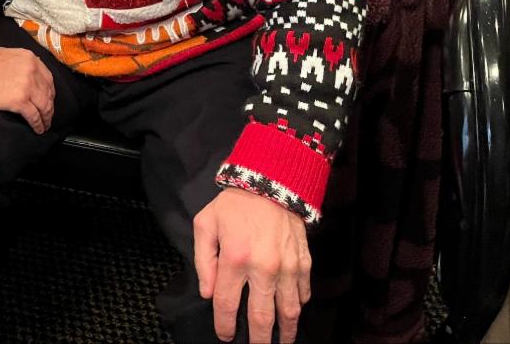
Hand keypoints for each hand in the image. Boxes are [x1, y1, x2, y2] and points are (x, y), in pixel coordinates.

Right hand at [0, 47, 54, 132]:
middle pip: (48, 91)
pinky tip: (38, 129)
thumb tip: (29, 64)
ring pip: (45, 105)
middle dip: (49, 105)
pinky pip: (34, 115)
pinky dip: (38, 124)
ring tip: (45, 124)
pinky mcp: (20, 101)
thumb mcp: (2, 53)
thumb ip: (19, 59)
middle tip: (48, 113)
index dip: (49, 90)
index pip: (47, 76)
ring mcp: (27, 86)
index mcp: (28, 57)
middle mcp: (31, 70)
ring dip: (46, 117)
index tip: (48, 97)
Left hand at [194, 188, 310, 343]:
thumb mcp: (205, 225)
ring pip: (289, 312)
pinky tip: (291, 313)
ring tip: (281, 342)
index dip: (224, 325)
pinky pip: (303, 294)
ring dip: (285, 332)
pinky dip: (298, 307)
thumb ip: (204, 261)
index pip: (228, 304)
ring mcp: (288, 268)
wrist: (271, 182)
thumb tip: (209, 294)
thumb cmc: (233, 205)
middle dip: (258, 339)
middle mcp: (264, 269)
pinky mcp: (305, 263)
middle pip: (262, 317)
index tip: (224, 336)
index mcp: (235, 259)